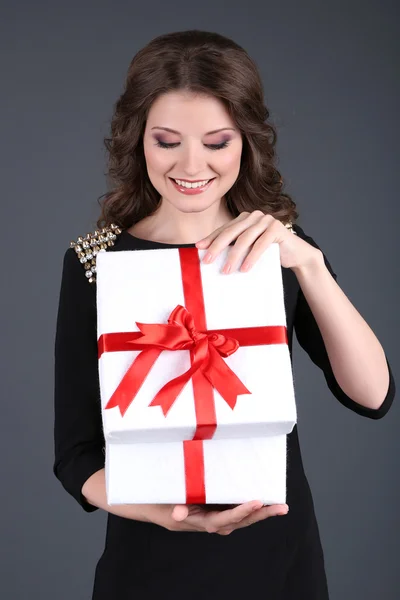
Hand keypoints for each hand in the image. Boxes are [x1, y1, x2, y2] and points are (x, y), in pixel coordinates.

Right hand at [141, 500, 288, 535]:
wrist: (161, 509)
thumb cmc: (166, 506)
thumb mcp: (168, 507)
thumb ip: (176, 512)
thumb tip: (178, 514)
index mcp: (206, 522)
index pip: (228, 518)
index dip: (242, 511)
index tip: (257, 501)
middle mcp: (217, 523)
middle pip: (244, 520)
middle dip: (263, 514)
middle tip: (282, 507)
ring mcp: (221, 518)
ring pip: (245, 518)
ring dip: (262, 512)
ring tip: (280, 506)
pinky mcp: (221, 511)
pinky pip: (240, 511)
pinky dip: (253, 507)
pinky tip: (265, 500)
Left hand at [196, 211, 321, 272]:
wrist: (295, 254)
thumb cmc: (269, 253)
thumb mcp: (249, 250)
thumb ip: (235, 248)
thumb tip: (212, 258)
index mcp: (245, 219)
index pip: (224, 229)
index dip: (211, 239)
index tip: (199, 249)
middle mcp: (254, 216)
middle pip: (231, 232)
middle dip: (217, 247)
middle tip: (207, 261)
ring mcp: (266, 220)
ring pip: (245, 239)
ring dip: (234, 256)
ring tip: (226, 271)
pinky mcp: (277, 228)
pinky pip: (261, 244)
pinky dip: (252, 257)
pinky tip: (244, 268)